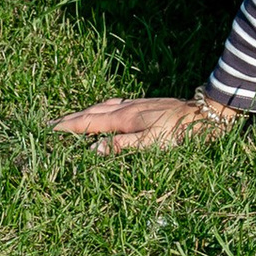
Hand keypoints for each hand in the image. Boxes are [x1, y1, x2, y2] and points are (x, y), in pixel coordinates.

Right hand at [53, 92, 241, 153]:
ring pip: (103, 107)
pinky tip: (106, 110)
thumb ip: (123, 147)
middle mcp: (127, 108)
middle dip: (70, 118)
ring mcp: (136, 105)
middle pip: (92, 112)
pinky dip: (102, 109)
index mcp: (125, 118)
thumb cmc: (182, 133)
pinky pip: (115, 105)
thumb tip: (94, 150)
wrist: (206, 115)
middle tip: (51, 125)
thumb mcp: (153, 144)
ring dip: (85, 112)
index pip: (89, 122)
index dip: (68, 126)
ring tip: (72, 119)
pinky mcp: (146, 105)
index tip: (48, 129)